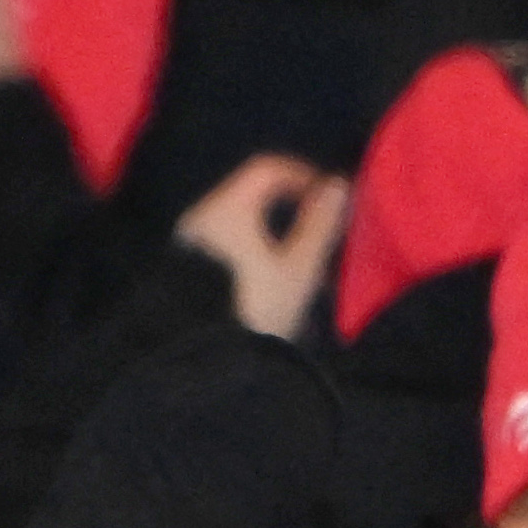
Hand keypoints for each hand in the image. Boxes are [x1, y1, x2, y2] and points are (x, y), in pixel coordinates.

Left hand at [176, 157, 352, 341]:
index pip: (269, 169)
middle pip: (254, 195)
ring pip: (243, 223)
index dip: (305, 176)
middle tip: (324, 231)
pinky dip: (256, 252)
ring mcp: (192, 244)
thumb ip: (320, 224)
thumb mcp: (298, 268)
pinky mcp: (189, 271)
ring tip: (305, 267)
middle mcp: (204, 217)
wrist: (197, 358)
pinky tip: (274, 282)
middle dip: (293, 207)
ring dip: (277, 234)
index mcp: (228, 207)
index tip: (332, 198)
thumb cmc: (252, 306)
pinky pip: (229, 246)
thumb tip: (338, 185)